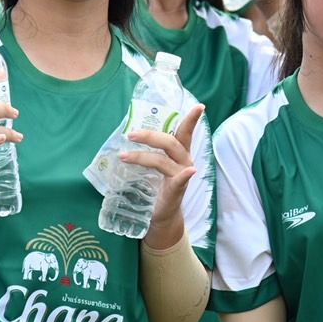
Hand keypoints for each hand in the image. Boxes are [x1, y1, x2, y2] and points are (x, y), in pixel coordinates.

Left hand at [124, 104, 205, 250]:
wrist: (161, 215)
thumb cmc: (157, 186)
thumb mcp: (154, 165)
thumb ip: (148, 151)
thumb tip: (126, 135)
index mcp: (179, 152)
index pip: (185, 132)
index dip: (191, 119)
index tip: (200, 106)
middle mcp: (184, 160)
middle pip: (170, 142)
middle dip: (150, 136)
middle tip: (130, 134)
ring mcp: (182, 175)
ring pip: (163, 160)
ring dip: (142, 156)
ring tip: (123, 156)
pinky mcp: (178, 190)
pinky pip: (181, 180)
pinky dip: (184, 175)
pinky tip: (188, 171)